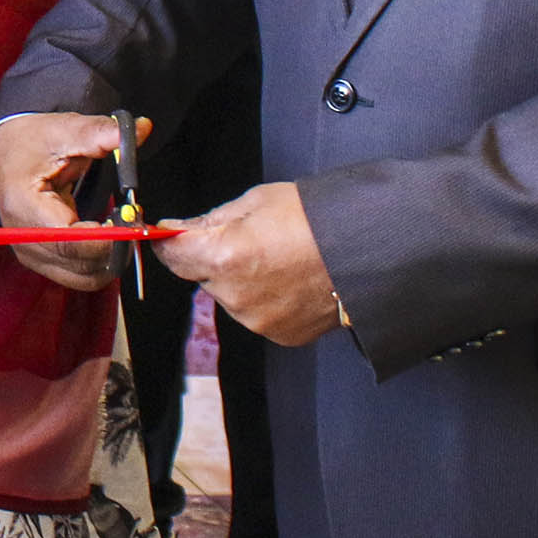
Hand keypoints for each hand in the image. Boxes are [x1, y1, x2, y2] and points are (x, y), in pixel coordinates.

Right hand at [0, 110, 133, 290]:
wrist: (6, 153)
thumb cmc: (33, 142)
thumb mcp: (66, 129)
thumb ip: (102, 133)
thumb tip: (142, 128)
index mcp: (23, 206)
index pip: (71, 241)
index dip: (109, 239)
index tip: (135, 219)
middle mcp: (23, 238)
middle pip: (81, 265)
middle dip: (117, 247)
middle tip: (134, 217)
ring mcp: (31, 254)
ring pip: (86, 277)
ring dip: (112, 257)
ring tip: (122, 224)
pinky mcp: (43, 260)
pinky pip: (81, 275)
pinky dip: (102, 261)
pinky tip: (109, 234)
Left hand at [155, 182, 339, 345]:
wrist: (370, 253)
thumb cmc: (319, 220)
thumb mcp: (258, 202)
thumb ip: (212, 220)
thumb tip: (180, 228)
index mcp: (224, 257)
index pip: (172, 255)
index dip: (168, 242)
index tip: (169, 234)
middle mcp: (235, 296)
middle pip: (203, 275)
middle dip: (214, 257)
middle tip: (249, 238)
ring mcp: (257, 320)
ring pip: (229, 295)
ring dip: (241, 279)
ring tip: (279, 259)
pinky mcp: (279, 334)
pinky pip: (256, 313)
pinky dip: (264, 298)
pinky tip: (290, 280)